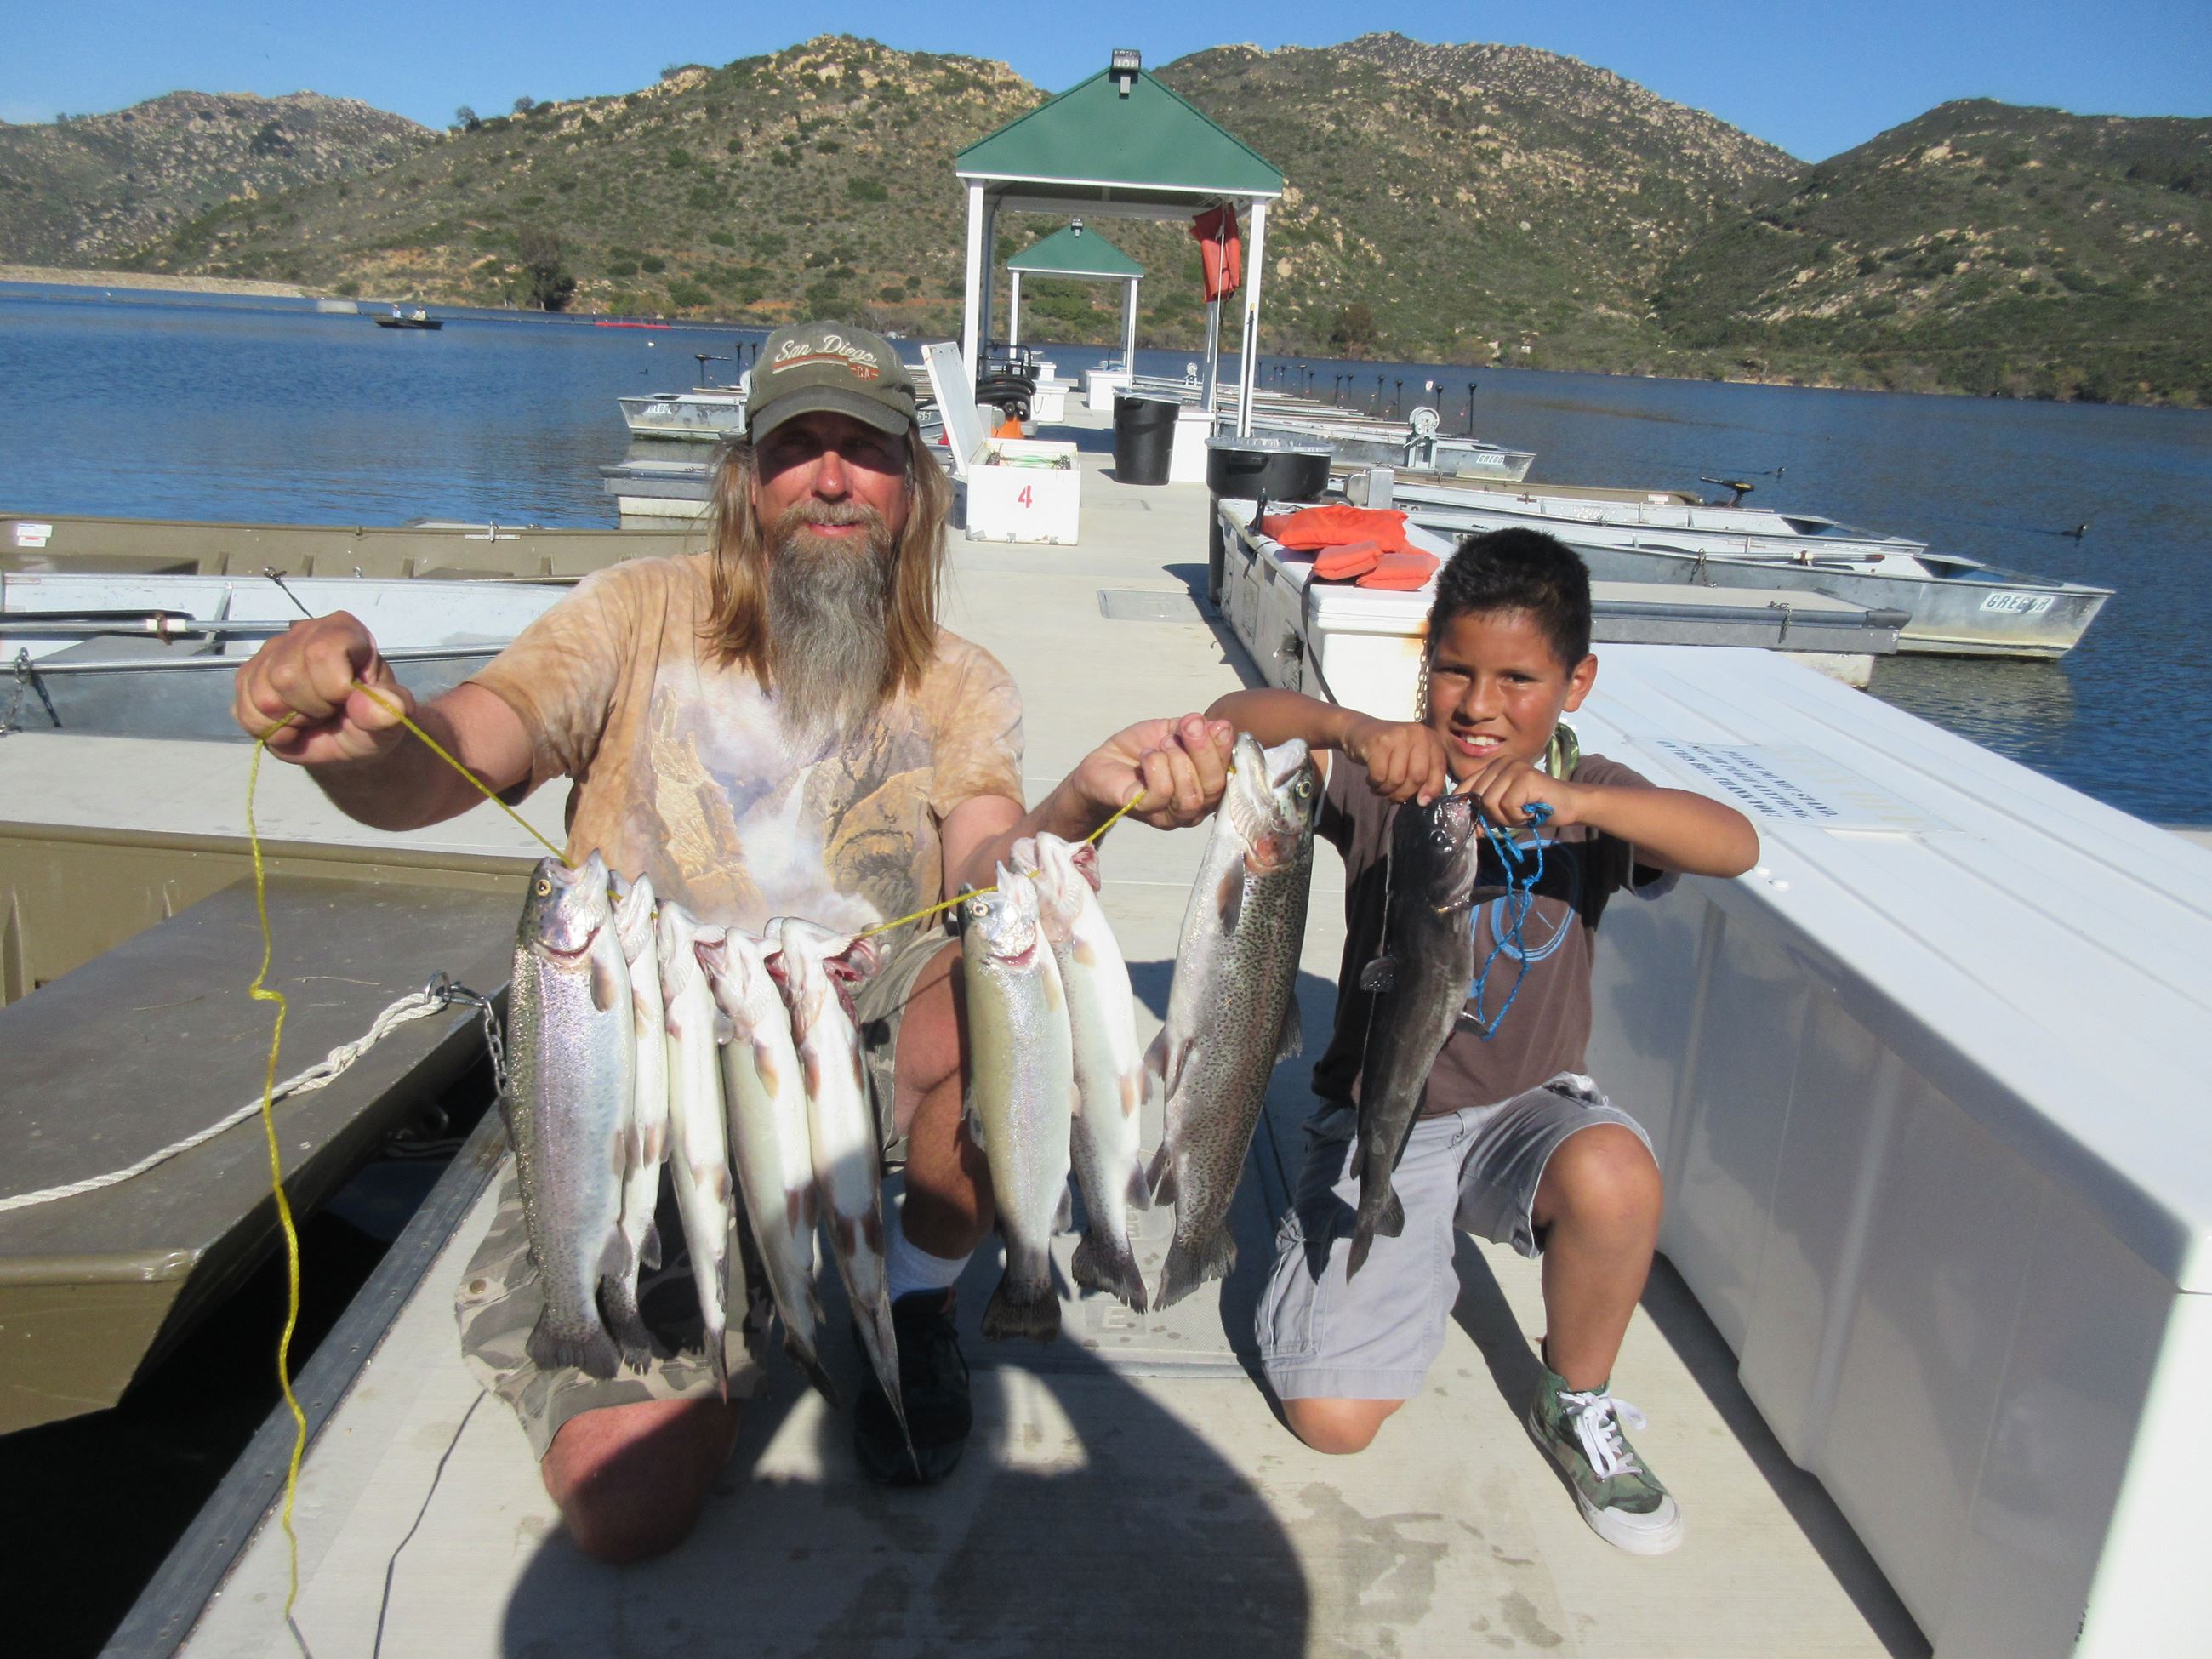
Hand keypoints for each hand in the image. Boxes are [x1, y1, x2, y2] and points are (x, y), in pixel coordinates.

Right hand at [231, 611, 414, 766]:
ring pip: (263, 695)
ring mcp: (270, 654)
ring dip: (290, 720)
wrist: (348, 737)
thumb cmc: (371, 719)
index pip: (322, 651)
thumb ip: (390, 709)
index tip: (346, 699)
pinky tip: (290, 723)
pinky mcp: (248, 678)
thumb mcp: (391, 718)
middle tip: (329, 712)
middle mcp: (302, 633)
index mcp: (343, 630)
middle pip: (286, 676)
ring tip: (311, 715)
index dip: (333, 688)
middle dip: (312, 708)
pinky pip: (245, 712)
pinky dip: (270, 730)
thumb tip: (374, 706)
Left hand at [1077, 714, 1235, 830]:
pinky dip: (1156, 766)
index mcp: (1205, 786)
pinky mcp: (1144, 811)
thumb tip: (1219, 726)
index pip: (1227, 775)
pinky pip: (1161, 792)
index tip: (1215, 725)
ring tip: (1161, 745)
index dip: (1224, 750)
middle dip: (1203, 751)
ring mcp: (1170, 815)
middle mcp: (1194, 807)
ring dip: (1177, 760)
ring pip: (1190, 796)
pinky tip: (1147, 756)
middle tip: (1188, 727)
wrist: (1104, 762)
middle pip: (1214, 787)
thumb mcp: (1173, 732)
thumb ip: (1197, 731)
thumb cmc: (1142, 750)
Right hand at [1342, 715, 1449, 805]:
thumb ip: (1424, 776)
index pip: (1438, 768)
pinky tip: (1372, 779)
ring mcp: (1397, 736)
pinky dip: (1375, 784)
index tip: (1421, 802)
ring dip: (1386, 790)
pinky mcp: (1378, 742)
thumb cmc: (1391, 751)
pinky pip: (1379, 776)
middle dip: (1404, 793)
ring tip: (1381, 787)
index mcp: (1431, 738)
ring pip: (1397, 779)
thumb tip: (1424, 801)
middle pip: (1417, 777)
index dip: (1432, 789)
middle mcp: (1417, 733)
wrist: (1361, 732)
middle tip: (1394, 796)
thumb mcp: (1413, 759)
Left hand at [1461, 754, 1585, 830]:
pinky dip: (1517, 817)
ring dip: (1506, 817)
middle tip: (1513, 816)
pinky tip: (1530, 812)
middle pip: (1477, 796)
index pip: (1465, 786)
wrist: (1568, 805)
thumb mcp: (1503, 813)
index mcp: (1493, 766)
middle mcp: (1502, 762)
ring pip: (1490, 802)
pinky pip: (1508, 805)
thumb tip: (1466, 827)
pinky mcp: (1526, 777)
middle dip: (1492, 815)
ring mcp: (1514, 767)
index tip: (1476, 823)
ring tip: (1523, 813)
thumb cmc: (1535, 809)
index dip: (1465, 807)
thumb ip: (1484, 815)